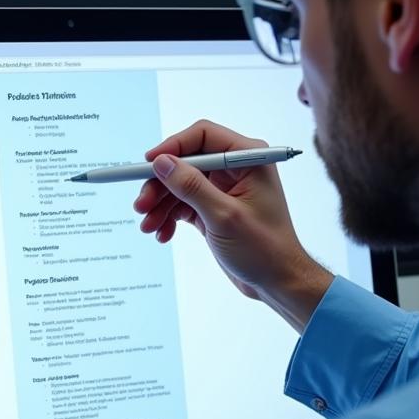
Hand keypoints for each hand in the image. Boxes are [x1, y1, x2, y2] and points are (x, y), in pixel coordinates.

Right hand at [134, 118, 332, 332]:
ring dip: (160, 204)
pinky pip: (183, 204)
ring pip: (179, 185)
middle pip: (185, 162)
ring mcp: (223, 188)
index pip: (202, 136)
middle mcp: (235, 168)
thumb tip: (162, 163)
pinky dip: (169, 217)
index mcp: (247, 158)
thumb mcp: (223, 216)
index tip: (148, 165)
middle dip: (160, 184)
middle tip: (141, 205)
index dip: (172, 147)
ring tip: (148, 226)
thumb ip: (191, 187)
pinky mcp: (213, 208)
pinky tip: (162, 234)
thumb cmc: (265, 249)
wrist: (277, 282)